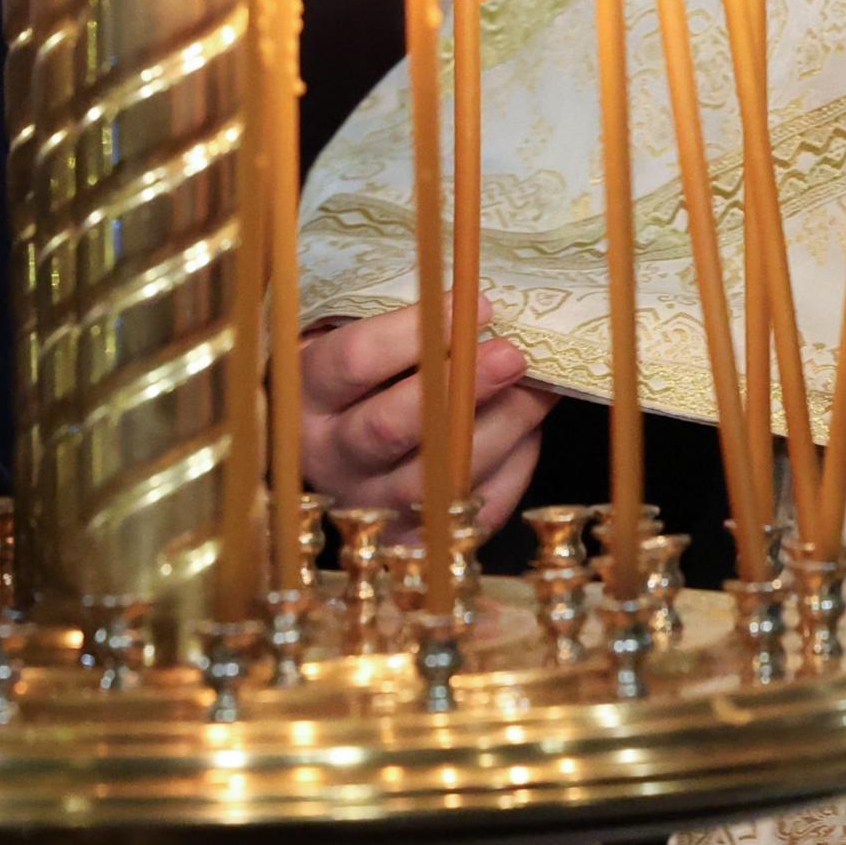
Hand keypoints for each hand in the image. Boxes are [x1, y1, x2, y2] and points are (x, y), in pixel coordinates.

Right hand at [297, 299, 552, 528]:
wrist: (332, 441)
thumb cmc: (356, 372)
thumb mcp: (353, 334)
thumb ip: (402, 321)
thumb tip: (481, 307)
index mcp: (306, 392)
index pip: (355, 360)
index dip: (415, 331)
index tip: (476, 304)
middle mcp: (331, 456)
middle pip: (391, 427)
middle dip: (461, 388)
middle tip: (512, 355)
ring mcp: (369, 505)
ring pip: (436, 479)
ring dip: (499, 430)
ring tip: (539, 390)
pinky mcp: (412, 540)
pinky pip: (469, 513)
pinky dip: (509, 470)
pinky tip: (529, 431)